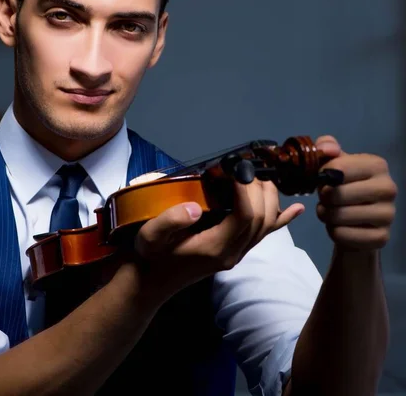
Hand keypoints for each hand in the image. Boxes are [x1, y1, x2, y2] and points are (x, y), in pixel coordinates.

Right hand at [133, 178, 304, 300]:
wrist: (150, 282)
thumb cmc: (150, 257)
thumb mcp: (150, 237)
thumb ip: (170, 221)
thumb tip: (195, 207)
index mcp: (215, 248)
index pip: (246, 216)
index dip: (247, 189)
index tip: (237, 166)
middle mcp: (233, 253)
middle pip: (262, 217)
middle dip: (261, 188)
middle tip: (247, 164)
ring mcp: (236, 254)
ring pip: (266, 224)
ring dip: (269, 197)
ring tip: (261, 173)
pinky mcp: (235, 251)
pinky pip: (263, 234)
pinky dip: (281, 219)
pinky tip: (296, 209)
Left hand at [315, 135, 396, 251]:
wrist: (356, 219)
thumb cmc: (342, 186)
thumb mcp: (332, 163)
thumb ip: (326, 148)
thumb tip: (326, 148)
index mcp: (377, 165)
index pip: (337, 169)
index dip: (322, 175)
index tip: (323, 178)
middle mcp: (388, 188)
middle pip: (337, 194)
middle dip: (323, 198)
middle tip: (325, 198)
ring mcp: (388, 215)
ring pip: (338, 216)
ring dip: (325, 214)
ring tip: (330, 211)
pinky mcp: (381, 237)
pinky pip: (341, 234)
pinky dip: (333, 231)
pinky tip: (339, 226)